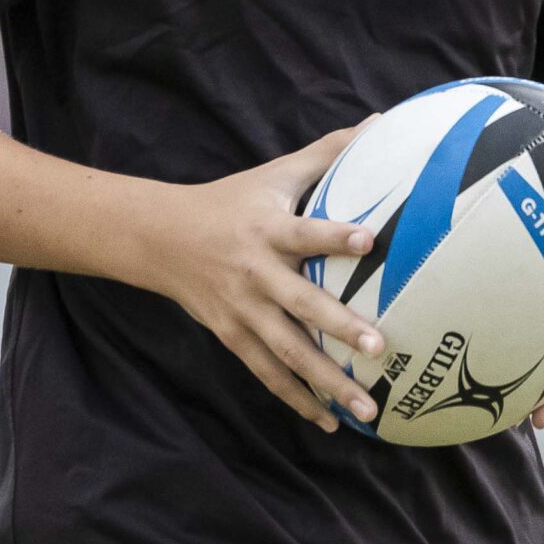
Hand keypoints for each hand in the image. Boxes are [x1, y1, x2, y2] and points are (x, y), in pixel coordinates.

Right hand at [123, 126, 385, 430]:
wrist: (160, 239)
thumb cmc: (233, 201)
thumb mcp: (276, 173)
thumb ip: (330, 152)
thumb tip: (383, 119)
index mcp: (267, 231)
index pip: (304, 232)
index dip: (334, 236)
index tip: (368, 240)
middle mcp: (255, 275)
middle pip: (300, 306)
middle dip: (340, 328)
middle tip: (380, 347)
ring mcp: (243, 312)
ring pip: (288, 353)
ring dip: (327, 383)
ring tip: (367, 409)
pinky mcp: (234, 337)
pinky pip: (269, 375)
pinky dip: (298, 400)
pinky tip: (331, 423)